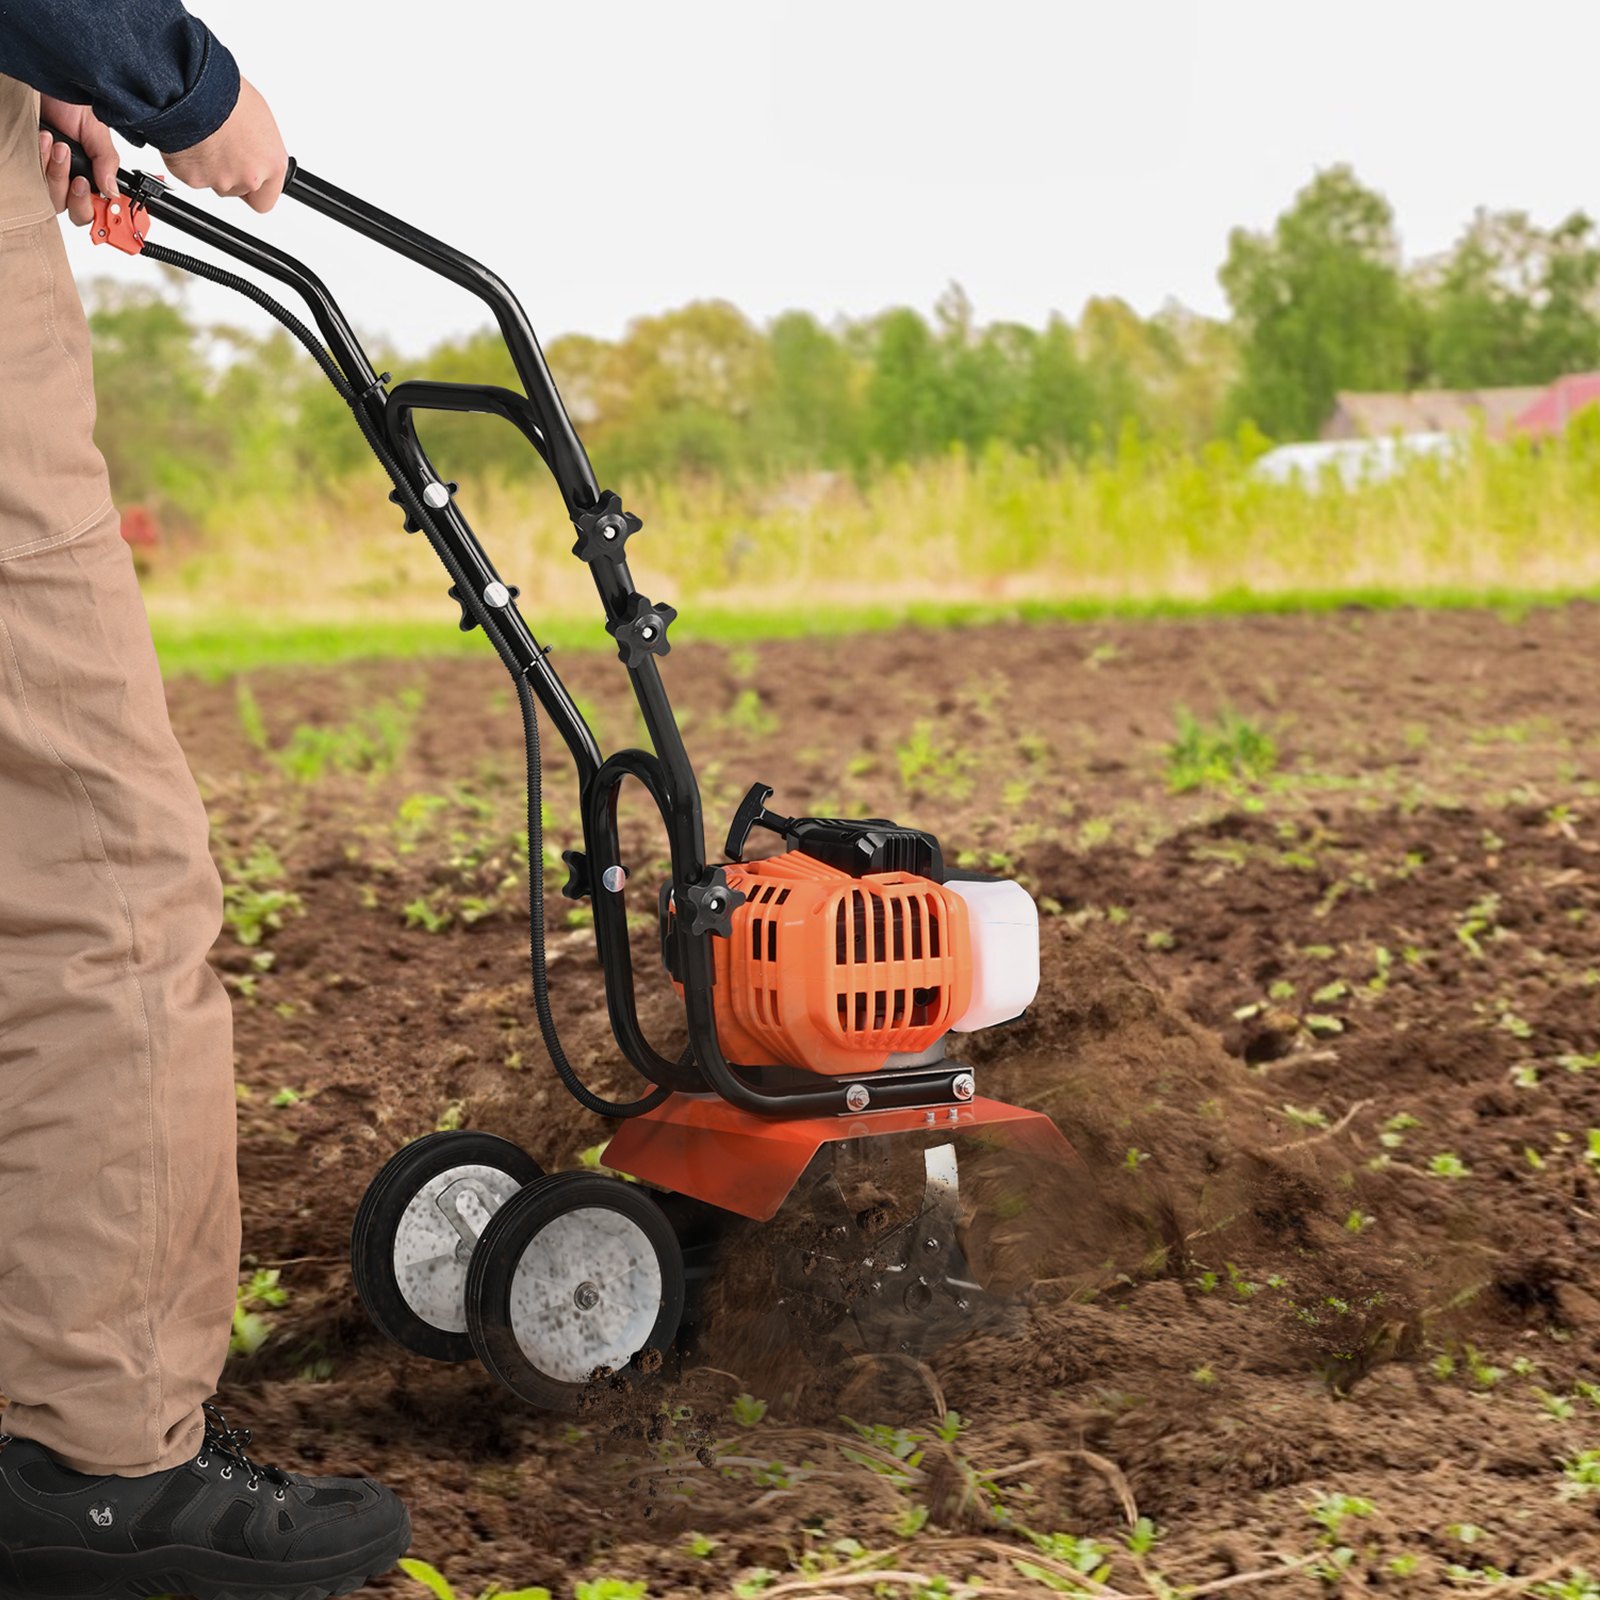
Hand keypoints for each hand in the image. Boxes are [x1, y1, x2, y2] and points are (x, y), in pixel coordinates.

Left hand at [38, 99, 119, 226]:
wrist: (42, 80)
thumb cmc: (69, 100)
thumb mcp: (97, 131)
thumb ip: (107, 162)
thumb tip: (113, 192)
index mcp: (92, 175)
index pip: (99, 211)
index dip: (105, 219)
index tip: (108, 213)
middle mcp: (70, 178)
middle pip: (74, 212)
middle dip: (77, 196)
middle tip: (79, 178)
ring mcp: (47, 173)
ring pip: (51, 198)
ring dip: (56, 175)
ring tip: (59, 146)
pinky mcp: (26, 163)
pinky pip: (30, 179)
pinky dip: (38, 161)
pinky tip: (43, 139)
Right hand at [163, 78, 287, 212]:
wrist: (191, 87)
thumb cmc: (225, 93)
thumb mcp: (259, 117)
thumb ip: (260, 148)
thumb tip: (257, 153)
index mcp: (272, 164)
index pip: (266, 199)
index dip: (255, 188)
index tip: (249, 176)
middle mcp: (250, 178)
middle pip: (238, 189)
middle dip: (230, 172)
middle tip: (222, 145)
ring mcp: (220, 181)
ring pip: (215, 183)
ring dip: (210, 167)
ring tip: (206, 137)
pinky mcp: (192, 178)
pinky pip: (190, 174)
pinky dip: (189, 161)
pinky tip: (190, 139)